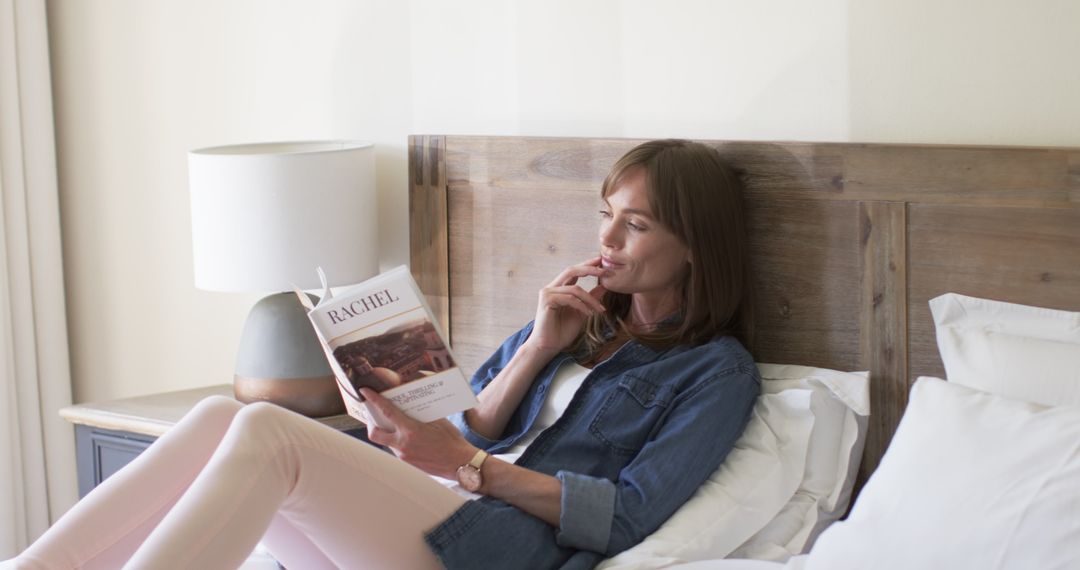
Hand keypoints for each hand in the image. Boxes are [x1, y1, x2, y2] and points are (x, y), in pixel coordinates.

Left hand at [361, 388, 476, 478]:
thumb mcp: (437, 421)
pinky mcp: (407, 464)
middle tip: (375, 415)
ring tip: (397, 425)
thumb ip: (420, 414)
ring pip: (386, 442)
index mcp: (410, 431)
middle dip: (371, 423)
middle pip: (375, 433)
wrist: (459, 463)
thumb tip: (410, 406)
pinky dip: (398, 441)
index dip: (374, 400)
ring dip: (388, 432)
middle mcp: (402, 445)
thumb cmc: (451, 440)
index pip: (386, 412)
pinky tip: (409, 438)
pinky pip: (396, 450)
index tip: (365, 392)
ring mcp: (403, 456)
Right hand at [524, 257, 607, 357]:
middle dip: (589, 269)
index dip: (587, 265)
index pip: (574, 272)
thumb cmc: (562, 332)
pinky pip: (569, 298)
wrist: (548, 347)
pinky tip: (589, 314)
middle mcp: (551, 288)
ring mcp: (547, 293)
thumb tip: (604, 287)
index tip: (601, 261)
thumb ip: (591, 299)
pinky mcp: (546, 301)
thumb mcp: (582, 313)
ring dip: (590, 299)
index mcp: (559, 289)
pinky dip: (581, 306)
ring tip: (600, 310)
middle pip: (571, 270)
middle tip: (605, 271)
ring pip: (574, 288)